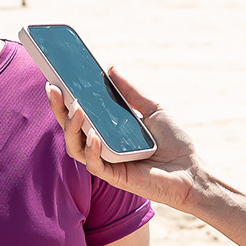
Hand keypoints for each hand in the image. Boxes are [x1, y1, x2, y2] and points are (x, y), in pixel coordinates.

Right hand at [45, 68, 202, 214]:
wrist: (192, 172)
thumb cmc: (175, 143)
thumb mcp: (153, 109)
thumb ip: (130, 92)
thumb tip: (109, 68)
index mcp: (107, 130)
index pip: (79, 113)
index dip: (64, 98)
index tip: (56, 78)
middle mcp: (102, 146)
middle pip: (70, 128)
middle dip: (58, 108)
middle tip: (53, 87)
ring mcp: (106, 162)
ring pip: (75, 146)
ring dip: (71, 127)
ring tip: (77, 108)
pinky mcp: (115, 177)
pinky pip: (94, 164)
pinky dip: (91, 149)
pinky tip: (94, 135)